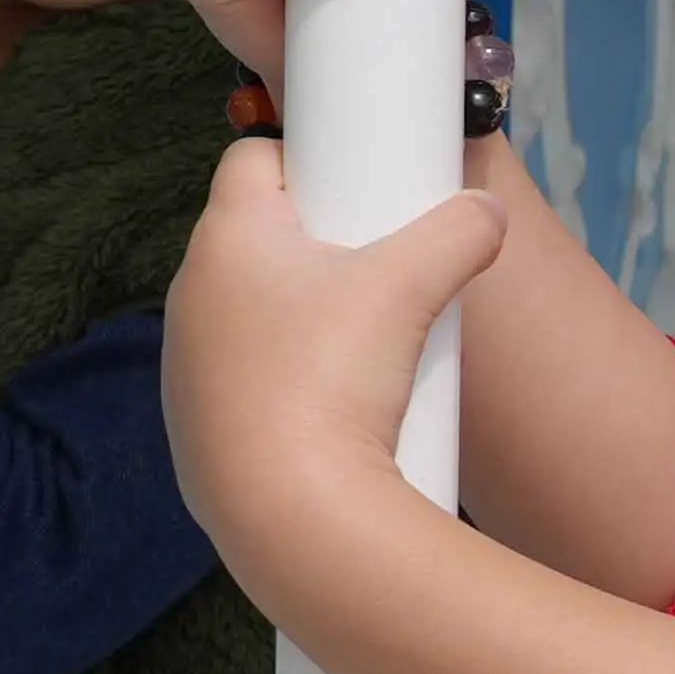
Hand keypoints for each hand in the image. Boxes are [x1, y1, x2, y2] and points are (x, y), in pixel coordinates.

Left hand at [165, 139, 515, 596]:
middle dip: (317, 244)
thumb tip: (487, 213)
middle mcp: (191, 292)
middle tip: (380, 267)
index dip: (306, 159)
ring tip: (365, 348)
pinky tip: (336, 410)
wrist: (290, 514)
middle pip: (257, 239)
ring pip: (250, 312)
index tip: (357, 184)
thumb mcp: (415, 288)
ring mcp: (186, 364)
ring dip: (300, 317)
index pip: (251, 160)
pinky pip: (246, 379)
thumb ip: (459, 233)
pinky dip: (287, 381)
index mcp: (227, 237)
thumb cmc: (336, 377)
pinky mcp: (194, 426)